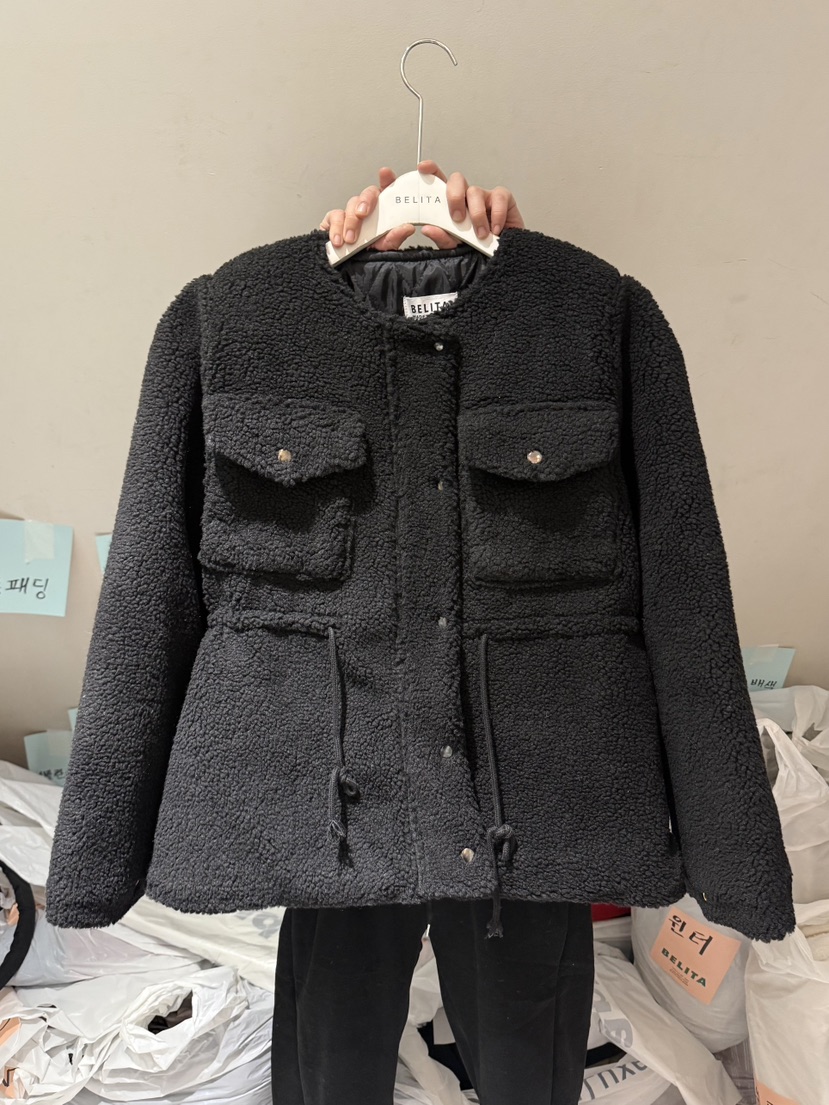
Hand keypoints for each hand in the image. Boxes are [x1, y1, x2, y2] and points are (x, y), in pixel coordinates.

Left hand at [320, 160, 524, 251]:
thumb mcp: (454, 250)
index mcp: (448, 204)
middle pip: (455, 180)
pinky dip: (496, 213)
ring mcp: (484, 196)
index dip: (428, 171)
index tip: (420, 168)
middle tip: (456, 218)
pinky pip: (499, 197)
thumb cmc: (475, 253)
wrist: (502, 264)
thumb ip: (441, 239)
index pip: (435, 183)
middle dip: (453, 195)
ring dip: (476, 213)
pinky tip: (495, 230)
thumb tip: (427, 228)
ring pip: (475, 191)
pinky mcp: (503, 200)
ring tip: (479, 234)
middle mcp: (464, 196)